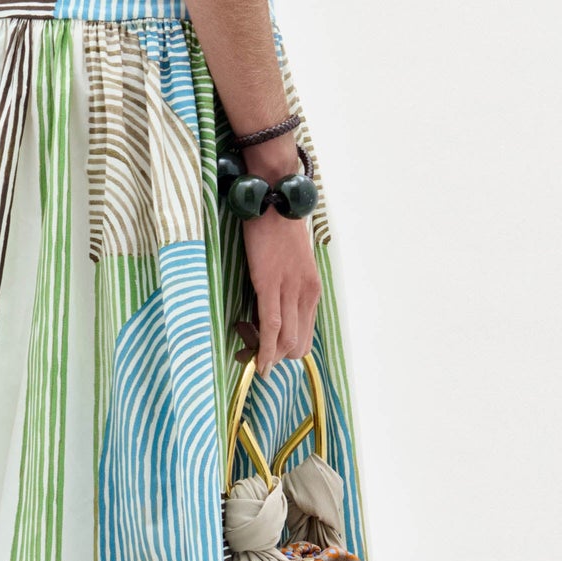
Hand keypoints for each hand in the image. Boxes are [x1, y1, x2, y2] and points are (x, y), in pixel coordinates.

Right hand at [237, 205, 320, 374]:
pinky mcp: (269, 283)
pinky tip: (257, 360)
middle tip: (253, 352)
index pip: (304, 336)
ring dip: (267, 356)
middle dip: (276, 357)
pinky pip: (271, 325)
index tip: (267, 351)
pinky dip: (265, 348)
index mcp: (312, 291)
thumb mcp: (292, 265)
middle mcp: (306, 294)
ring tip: (249, 355)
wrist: (274, 200)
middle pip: (297, 344)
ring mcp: (290, 290)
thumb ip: (289, 289)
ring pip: (286, 340)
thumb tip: (275, 309)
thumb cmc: (279, 231)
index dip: (286, 351)